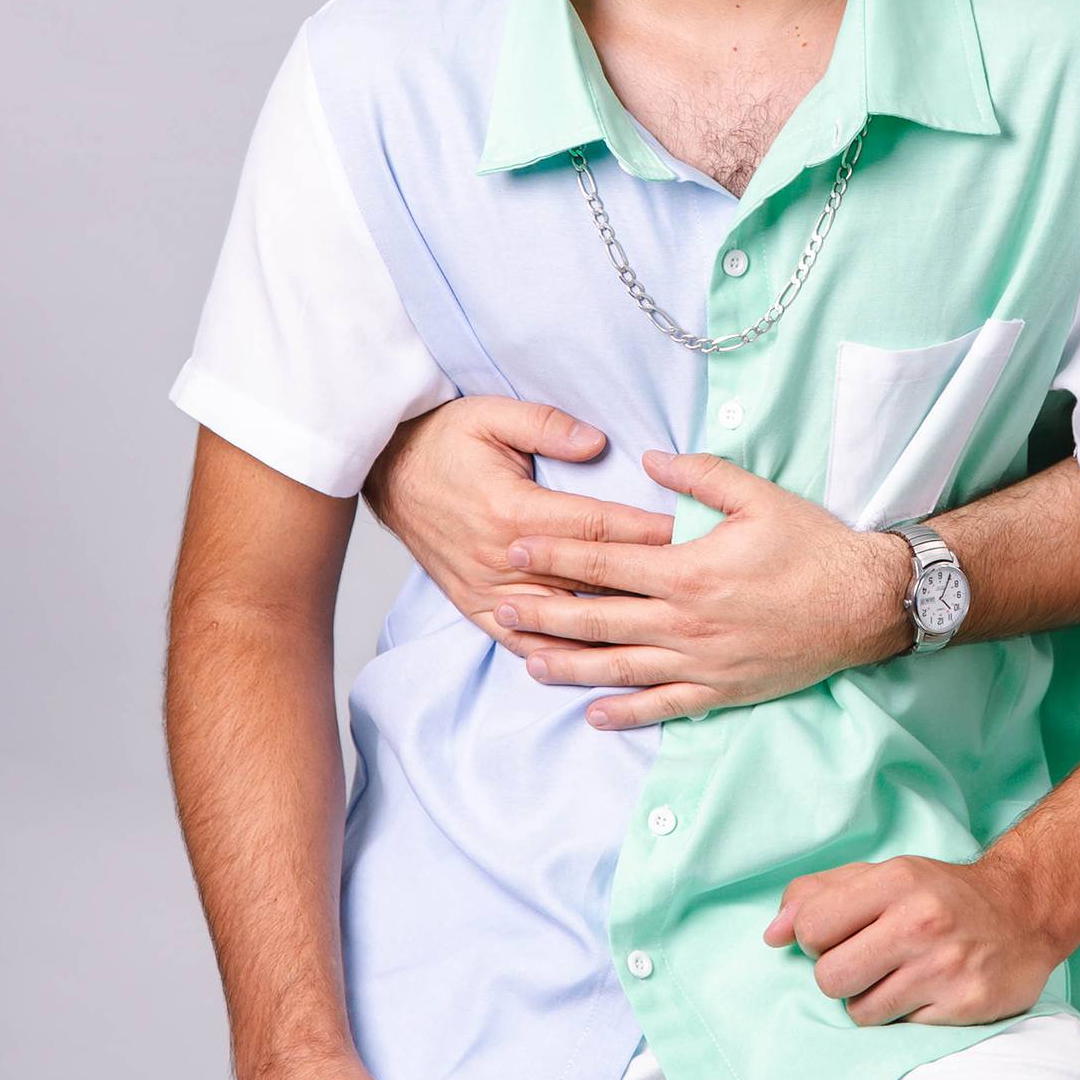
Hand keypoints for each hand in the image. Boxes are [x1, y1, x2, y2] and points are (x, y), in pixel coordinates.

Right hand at [363, 397, 673, 655]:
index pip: (596, 528)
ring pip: (560, 618)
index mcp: (512, 510)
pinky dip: (558, 655)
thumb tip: (597, 443)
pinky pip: (521, 640)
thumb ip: (547, 427)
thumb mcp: (492, 414)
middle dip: (643, 584)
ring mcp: (485, 587)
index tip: (689, 537)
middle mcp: (501, 557)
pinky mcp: (472, 604)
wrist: (385, 470)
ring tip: (658, 636)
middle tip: (694, 591)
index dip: (646, 533)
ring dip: (608, 627)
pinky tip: (592, 665)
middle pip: (588, 579)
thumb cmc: (443, 440)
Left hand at [501, 453, 912, 727]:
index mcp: (689, 571)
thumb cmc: (814, 547)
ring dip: (571, 667)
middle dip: (545, 613)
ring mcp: (703, 662)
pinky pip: (665, 705)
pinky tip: (594, 714)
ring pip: (621, 668)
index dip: (555, 556)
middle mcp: (687, 623)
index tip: (515, 550)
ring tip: (529, 662)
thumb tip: (649, 458)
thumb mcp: (759, 496)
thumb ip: (700, 476)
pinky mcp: (723, 689)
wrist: (866, 603)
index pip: (605, 564)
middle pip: (599, 619)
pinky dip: (626, 712)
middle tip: (500, 607)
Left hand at [764, 852, 1062, 1025]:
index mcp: (894, 881)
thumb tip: (771, 935)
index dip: (817, 939)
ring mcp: (944, 966)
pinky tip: (926, 994)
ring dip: (871, 1002)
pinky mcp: (965, 1005)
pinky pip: (901, 1030)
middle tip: (867, 964)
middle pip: (828, 978)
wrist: (1025, 911)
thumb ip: (819, 895)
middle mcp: (919, 921)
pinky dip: (905, 1017)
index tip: (840, 937)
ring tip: (898, 979)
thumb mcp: (882, 875)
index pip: (812, 927)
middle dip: (839, 978)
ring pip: (861, 1012)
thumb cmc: (939, 894)